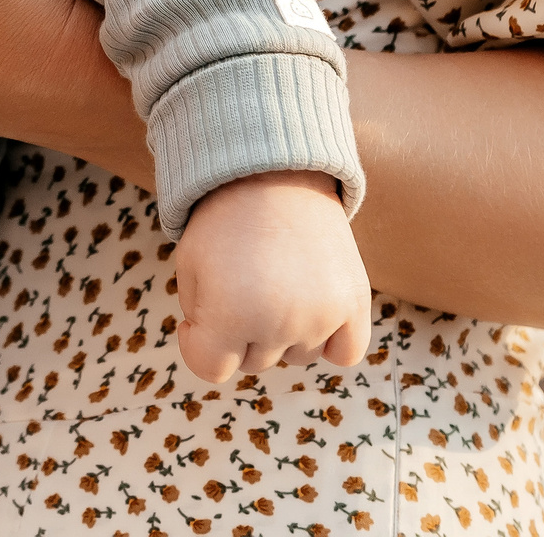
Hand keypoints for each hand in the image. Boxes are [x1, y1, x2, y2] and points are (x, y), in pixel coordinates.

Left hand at [170, 171, 371, 383]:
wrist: (272, 173)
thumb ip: (200, 323)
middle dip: (238, 332)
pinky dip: (330, 342)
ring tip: (274, 281)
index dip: (196, 342)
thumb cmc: (222, 221)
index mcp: (229, 316)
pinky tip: (312, 311)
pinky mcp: (355, 303)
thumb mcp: (189, 269)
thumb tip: (228, 353)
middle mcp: (280, 323)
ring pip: (295, 356)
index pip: (211, 369)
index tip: (196, 316)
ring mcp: (322, 315)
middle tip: (240, 282)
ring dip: (282, 333)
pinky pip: (345, 353)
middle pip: (254, 362)